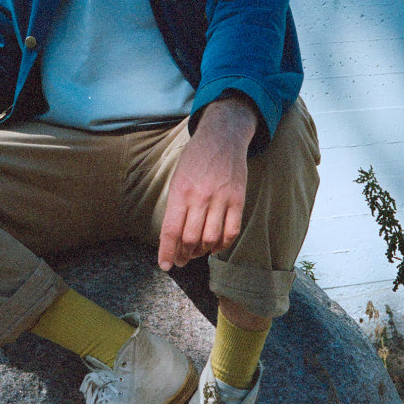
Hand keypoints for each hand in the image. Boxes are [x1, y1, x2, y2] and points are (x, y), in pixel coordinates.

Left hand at [157, 96, 257, 270]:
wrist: (222, 137)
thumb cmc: (195, 158)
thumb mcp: (177, 177)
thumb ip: (176, 205)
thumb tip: (172, 236)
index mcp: (180, 190)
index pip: (171, 230)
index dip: (167, 252)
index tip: (165, 266)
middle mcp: (200, 196)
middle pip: (190, 238)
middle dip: (183, 255)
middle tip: (180, 260)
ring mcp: (221, 198)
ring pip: (210, 239)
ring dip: (202, 252)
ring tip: (196, 253)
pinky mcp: (238, 200)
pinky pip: (231, 231)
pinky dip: (222, 244)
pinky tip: (215, 246)